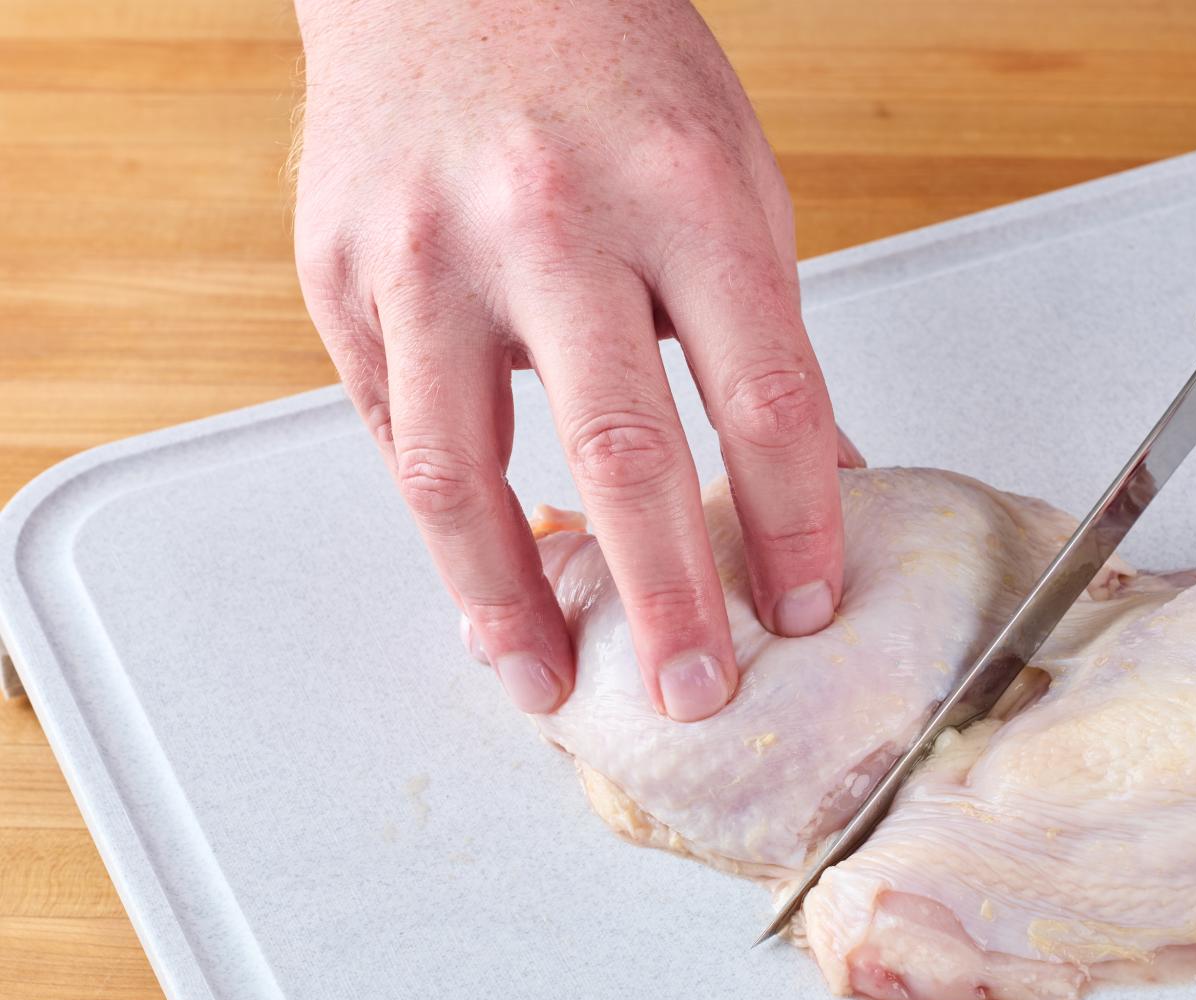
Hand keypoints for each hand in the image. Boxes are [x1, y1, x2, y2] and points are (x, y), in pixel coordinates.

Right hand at [293, 0, 847, 720]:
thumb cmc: (610, 69)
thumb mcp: (733, 177)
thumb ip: (764, 335)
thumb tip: (815, 484)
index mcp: (682, 191)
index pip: (763, 396)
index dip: (794, 523)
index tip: (808, 609)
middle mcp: (550, 220)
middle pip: (623, 448)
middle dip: (668, 598)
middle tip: (696, 692)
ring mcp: (426, 248)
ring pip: (459, 469)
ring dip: (509, 602)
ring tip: (548, 683)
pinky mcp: (338, 273)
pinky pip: (393, 428)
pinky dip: (444, 522)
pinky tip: (484, 584)